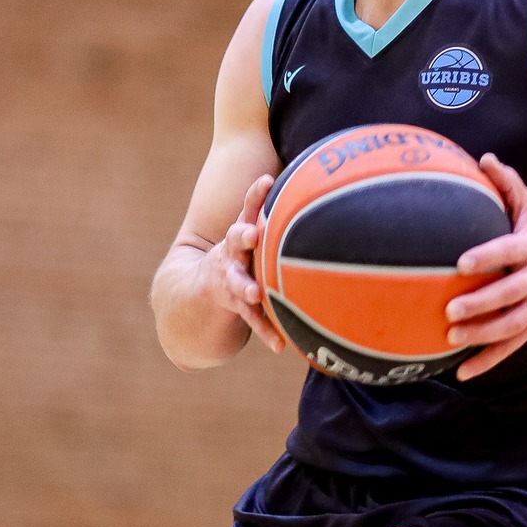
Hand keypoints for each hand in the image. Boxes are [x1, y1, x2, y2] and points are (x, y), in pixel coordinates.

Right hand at [206, 173, 284, 352]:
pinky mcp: (236, 305)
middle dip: (242, 236)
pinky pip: (252, 319)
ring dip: (245, 286)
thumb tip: (324, 185)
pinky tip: (280, 345)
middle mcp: (232, 253)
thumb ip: (279, 214)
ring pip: (237, 282)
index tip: (267, 181)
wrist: (203, 287)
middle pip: (235, 240)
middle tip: (252, 234)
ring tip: (253, 293)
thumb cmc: (245, 252)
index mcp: (241, 233)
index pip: (247, 207)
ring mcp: (231, 279)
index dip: (256, 193)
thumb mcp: (255, 230)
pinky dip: (266, 331)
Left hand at [446, 155, 526, 379]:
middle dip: (481, 303)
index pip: (509, 251)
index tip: (461, 261)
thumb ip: (508, 185)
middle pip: (510, 294)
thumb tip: (484, 158)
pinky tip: (462, 372)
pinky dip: (487, 362)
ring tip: (451, 337)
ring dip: (481, 335)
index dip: (488, 256)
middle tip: (450, 309)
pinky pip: (510, 348)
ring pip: (510, 326)